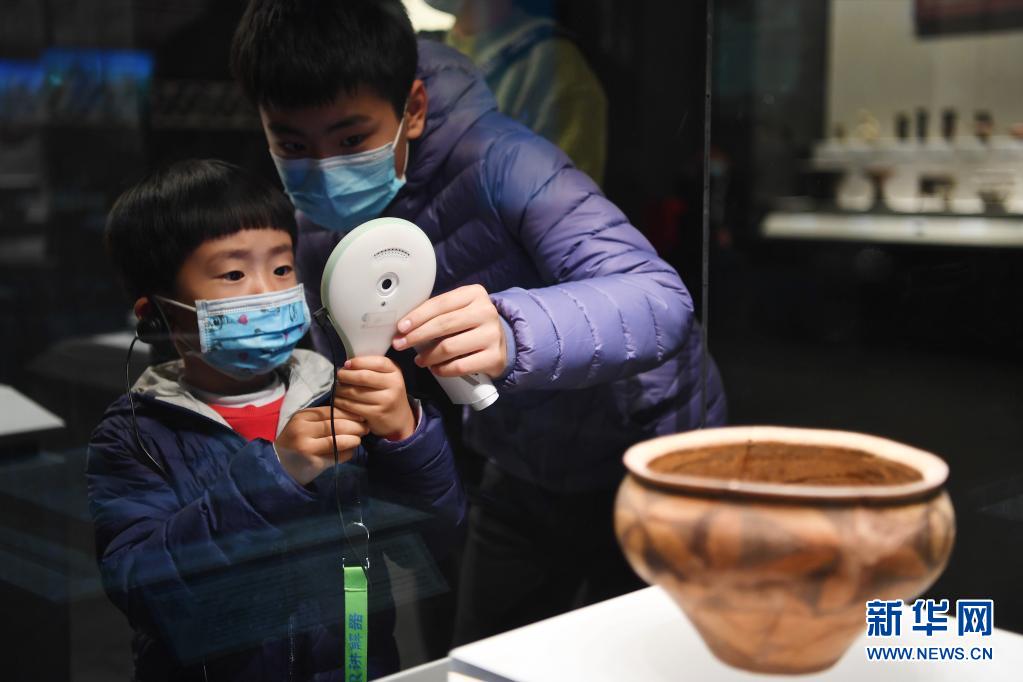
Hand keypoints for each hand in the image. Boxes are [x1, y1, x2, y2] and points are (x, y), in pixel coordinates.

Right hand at [275, 406, 368, 484]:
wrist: (281, 465)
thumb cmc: (296, 441)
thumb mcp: (304, 424)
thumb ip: (323, 419)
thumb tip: (354, 415)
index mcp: (301, 417)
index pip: (331, 411)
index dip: (349, 414)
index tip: (361, 416)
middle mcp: (302, 431)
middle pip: (337, 425)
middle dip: (356, 426)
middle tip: (365, 428)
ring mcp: (307, 448)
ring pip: (339, 441)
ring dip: (354, 440)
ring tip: (358, 439)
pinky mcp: (314, 463)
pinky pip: (338, 456)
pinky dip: (348, 453)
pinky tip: (349, 452)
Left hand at [333, 356, 415, 440]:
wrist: (399, 419)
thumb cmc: (387, 394)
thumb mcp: (386, 378)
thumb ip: (372, 369)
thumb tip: (347, 364)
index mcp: (395, 372)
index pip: (377, 362)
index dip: (359, 362)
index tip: (346, 364)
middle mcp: (394, 385)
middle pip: (363, 377)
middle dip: (346, 375)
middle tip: (338, 376)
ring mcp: (386, 400)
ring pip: (355, 392)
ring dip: (340, 390)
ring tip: (336, 389)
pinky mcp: (377, 413)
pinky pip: (353, 406)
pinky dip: (342, 402)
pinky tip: (339, 400)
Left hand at [391, 284, 507, 378]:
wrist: (503, 343)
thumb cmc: (472, 325)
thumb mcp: (459, 310)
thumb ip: (437, 313)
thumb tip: (404, 326)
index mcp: (475, 294)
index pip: (440, 304)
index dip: (417, 316)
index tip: (401, 327)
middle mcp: (486, 312)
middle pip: (443, 325)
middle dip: (417, 336)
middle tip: (400, 344)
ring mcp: (492, 335)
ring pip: (449, 347)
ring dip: (428, 356)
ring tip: (419, 360)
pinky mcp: (494, 357)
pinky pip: (460, 366)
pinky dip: (442, 369)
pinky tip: (435, 368)